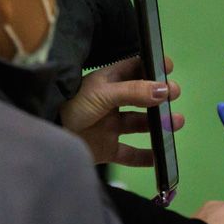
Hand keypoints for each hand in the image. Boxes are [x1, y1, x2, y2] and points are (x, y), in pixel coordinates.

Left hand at [59, 55, 184, 164]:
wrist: (48, 136)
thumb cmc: (71, 106)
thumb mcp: (103, 94)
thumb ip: (134, 92)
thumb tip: (165, 90)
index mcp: (108, 82)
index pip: (134, 69)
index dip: (151, 67)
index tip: (169, 67)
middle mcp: (111, 102)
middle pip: (142, 98)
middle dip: (160, 97)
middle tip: (175, 95)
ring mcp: (110, 126)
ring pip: (140, 125)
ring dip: (159, 125)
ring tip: (176, 123)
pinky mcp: (107, 148)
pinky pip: (130, 154)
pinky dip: (145, 157)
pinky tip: (159, 157)